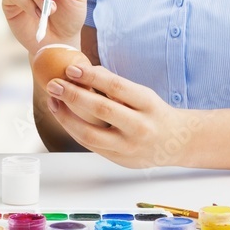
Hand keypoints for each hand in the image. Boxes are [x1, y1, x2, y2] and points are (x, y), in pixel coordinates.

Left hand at [45, 65, 195, 168]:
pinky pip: (90, 145)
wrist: (176, 142)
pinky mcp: (119, 160)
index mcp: (148, 104)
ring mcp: (129, 147)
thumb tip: (84, 71)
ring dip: (66, 117)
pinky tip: (64, 117)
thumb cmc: (153, 112)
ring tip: (53, 101)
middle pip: (100, 110)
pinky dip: (73, 130)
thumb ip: (115, 85)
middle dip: (72, 95)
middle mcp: (140, 126)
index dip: (91, 77)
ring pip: (90, 133)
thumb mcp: (142, 94)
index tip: (71, 69)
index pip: (116, 87)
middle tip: (54, 84)